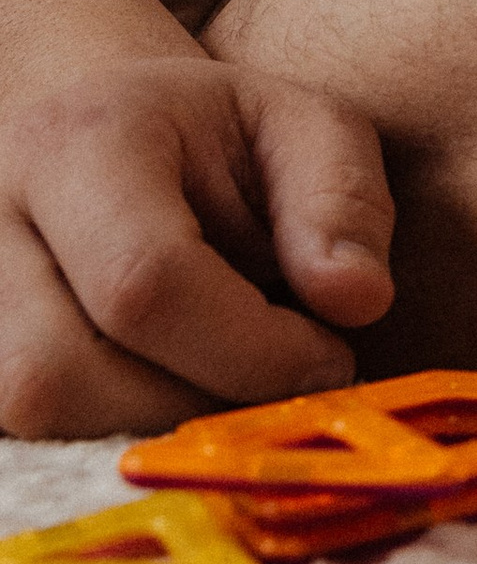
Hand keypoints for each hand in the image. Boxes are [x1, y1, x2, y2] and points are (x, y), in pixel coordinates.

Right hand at [0, 51, 396, 439]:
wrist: (104, 133)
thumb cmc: (213, 139)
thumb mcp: (301, 128)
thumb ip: (340, 202)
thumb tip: (356, 300)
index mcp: (80, 142)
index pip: (143, 283)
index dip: (251, 350)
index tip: (329, 357)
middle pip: (58, 376)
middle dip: (188, 408)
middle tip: (269, 387)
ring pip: (28, 417)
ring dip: (143, 430)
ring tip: (214, 383)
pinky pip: (20, 435)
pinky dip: (104, 434)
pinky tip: (161, 395)